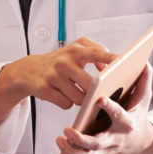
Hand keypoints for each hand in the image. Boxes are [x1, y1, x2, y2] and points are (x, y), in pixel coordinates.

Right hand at [0, 37, 114, 126]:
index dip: (112, 59)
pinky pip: (66, 104)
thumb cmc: (59, 61)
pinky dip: (67, 103)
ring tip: (73, 91)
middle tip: (96, 92)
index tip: (124, 64)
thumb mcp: (75, 49)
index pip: (98, 53)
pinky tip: (61, 95)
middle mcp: (64, 61)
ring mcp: (53, 76)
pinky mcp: (45, 89)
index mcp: (75, 50)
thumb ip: (96, 51)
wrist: (28, 70)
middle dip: (96, 92)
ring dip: (80, 99)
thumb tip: (109, 65)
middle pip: (91, 84)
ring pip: (79, 98)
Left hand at [52, 61, 152, 153]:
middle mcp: (114, 140)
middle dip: (82, 139)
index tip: (101, 99)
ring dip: (71, 151)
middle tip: (68, 129)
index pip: (119, 116)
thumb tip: (143, 62)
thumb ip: (143, 80)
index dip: (111, 108)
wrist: (140, 143)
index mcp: (126, 123)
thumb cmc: (137, 117)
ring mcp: (104, 151)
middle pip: (98, 143)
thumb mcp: (143, 99)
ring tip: (60, 139)